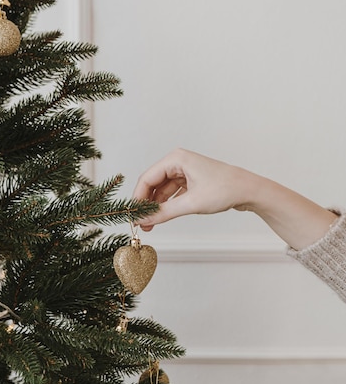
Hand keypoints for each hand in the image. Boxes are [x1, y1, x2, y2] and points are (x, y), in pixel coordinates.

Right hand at [132, 148, 251, 230]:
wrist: (250, 191)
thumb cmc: (225, 189)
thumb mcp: (191, 203)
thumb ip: (164, 213)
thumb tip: (144, 221)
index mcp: (176, 159)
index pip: (147, 178)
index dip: (138, 198)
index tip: (133, 216)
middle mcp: (178, 162)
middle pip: (152, 184)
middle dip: (146, 204)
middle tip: (140, 223)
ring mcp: (185, 171)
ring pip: (161, 190)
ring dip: (156, 207)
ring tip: (150, 225)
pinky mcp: (191, 181)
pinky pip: (172, 193)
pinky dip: (166, 205)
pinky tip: (161, 218)